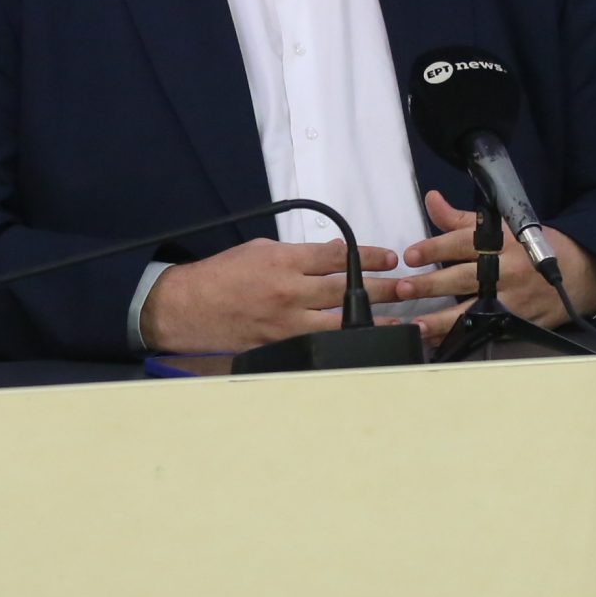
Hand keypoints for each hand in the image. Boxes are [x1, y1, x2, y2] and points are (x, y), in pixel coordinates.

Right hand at [140, 237, 410, 353]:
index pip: (337, 257)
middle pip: (345, 290)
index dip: (368, 256)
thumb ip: (299, 254)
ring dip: (373, 322)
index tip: (390, 258)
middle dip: (382, 289)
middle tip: (408, 287)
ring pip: (339, 323)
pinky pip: (319, 345)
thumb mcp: (260, 250)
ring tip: (401, 322)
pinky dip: (343, 344)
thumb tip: (334, 253)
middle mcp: (289, 292)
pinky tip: (363, 344)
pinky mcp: (280, 346)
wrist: (187, 308)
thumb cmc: (222, 275)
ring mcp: (286, 324)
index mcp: (284, 262)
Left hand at [397, 190, 595, 344]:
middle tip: (403, 289)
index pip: (465, 242)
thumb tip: (431, 199)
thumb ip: (461, 219)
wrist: (579, 275)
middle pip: (465, 278)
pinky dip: (461, 336)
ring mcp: (514, 299)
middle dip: (432, 285)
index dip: (436, 247)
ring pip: (474, 310)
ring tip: (417, 325)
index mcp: (502, 241)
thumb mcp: (503, 227)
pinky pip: (486, 329)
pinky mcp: (519, 321)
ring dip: (443, 320)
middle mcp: (507, 270)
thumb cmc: (535, 247)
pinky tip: (439, 341)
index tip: (410, 255)